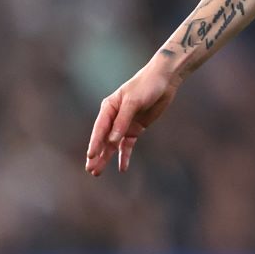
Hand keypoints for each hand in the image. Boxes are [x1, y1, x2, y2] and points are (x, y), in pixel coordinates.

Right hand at [86, 61, 180, 175]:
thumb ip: (122, 121)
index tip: (90, 156)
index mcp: (109, 108)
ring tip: (97, 172)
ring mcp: (124, 124)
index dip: (94, 143)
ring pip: (113, 145)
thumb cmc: (146, 86)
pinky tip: (122, 168)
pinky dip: (125, 156)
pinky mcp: (136, 129)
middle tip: (90, 170)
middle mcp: (114, 117)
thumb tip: (112, 140)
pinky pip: (127, 145)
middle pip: (103, 139)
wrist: (164, 81)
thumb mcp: (133, 102)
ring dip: (106, 158)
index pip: (99, 129)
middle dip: (97, 155)